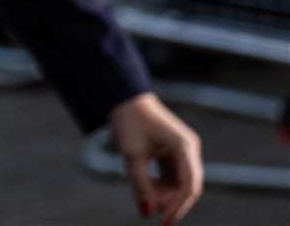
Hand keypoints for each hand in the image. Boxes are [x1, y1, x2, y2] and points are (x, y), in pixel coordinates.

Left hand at [109, 93, 202, 224]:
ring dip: (163, 194)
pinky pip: (171, 175)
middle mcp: (188, 149)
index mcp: (184, 146)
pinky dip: (159, 185)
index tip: (164, 222)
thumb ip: (140, 184)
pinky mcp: (173, 152)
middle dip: (170, 201)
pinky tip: (145, 188)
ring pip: (179, 183)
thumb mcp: (131, 155)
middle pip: (187, 186)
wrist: (123, 98)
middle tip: (150, 211)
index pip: (188, 185)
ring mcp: (182, 151)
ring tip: (143, 196)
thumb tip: (147, 213)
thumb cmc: (128, 122)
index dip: (178, 206)